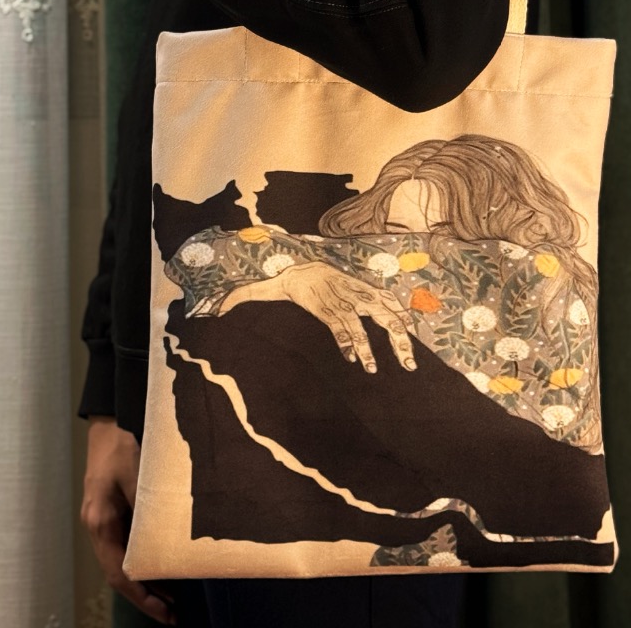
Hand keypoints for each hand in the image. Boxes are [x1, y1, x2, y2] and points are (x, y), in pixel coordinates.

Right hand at [81, 416, 175, 624]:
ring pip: (120, 561)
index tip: (166, 611)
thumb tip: (167, 537)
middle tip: (173, 613)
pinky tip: (158, 563)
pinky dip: (139, 560)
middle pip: (118, 573)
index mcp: (101, 521)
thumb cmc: (122, 445)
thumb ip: (148, 507)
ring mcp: (101, 520)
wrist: (109, 424)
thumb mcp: (138, 475)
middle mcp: (97, 526)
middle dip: (145, 595)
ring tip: (171, 597)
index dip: (143, 596)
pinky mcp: (109, 512)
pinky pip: (122, 546)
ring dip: (143, 580)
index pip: (119, 572)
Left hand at [218, 260, 416, 372]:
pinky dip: (402, 316)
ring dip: (397, 336)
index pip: (336, 321)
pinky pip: (389, 302)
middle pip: (362, 319)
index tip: (352, 360)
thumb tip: (217, 309)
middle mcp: (343, 296)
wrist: (309, 262)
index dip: (345, 339)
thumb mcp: (266, 289)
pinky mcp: (368, 291)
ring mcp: (358, 293)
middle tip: (378, 369)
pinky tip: (412, 335)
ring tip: (409, 362)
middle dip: (372, 344)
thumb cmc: (289, 282)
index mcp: (322, 300)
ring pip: (382, 312)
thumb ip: (244, 298)